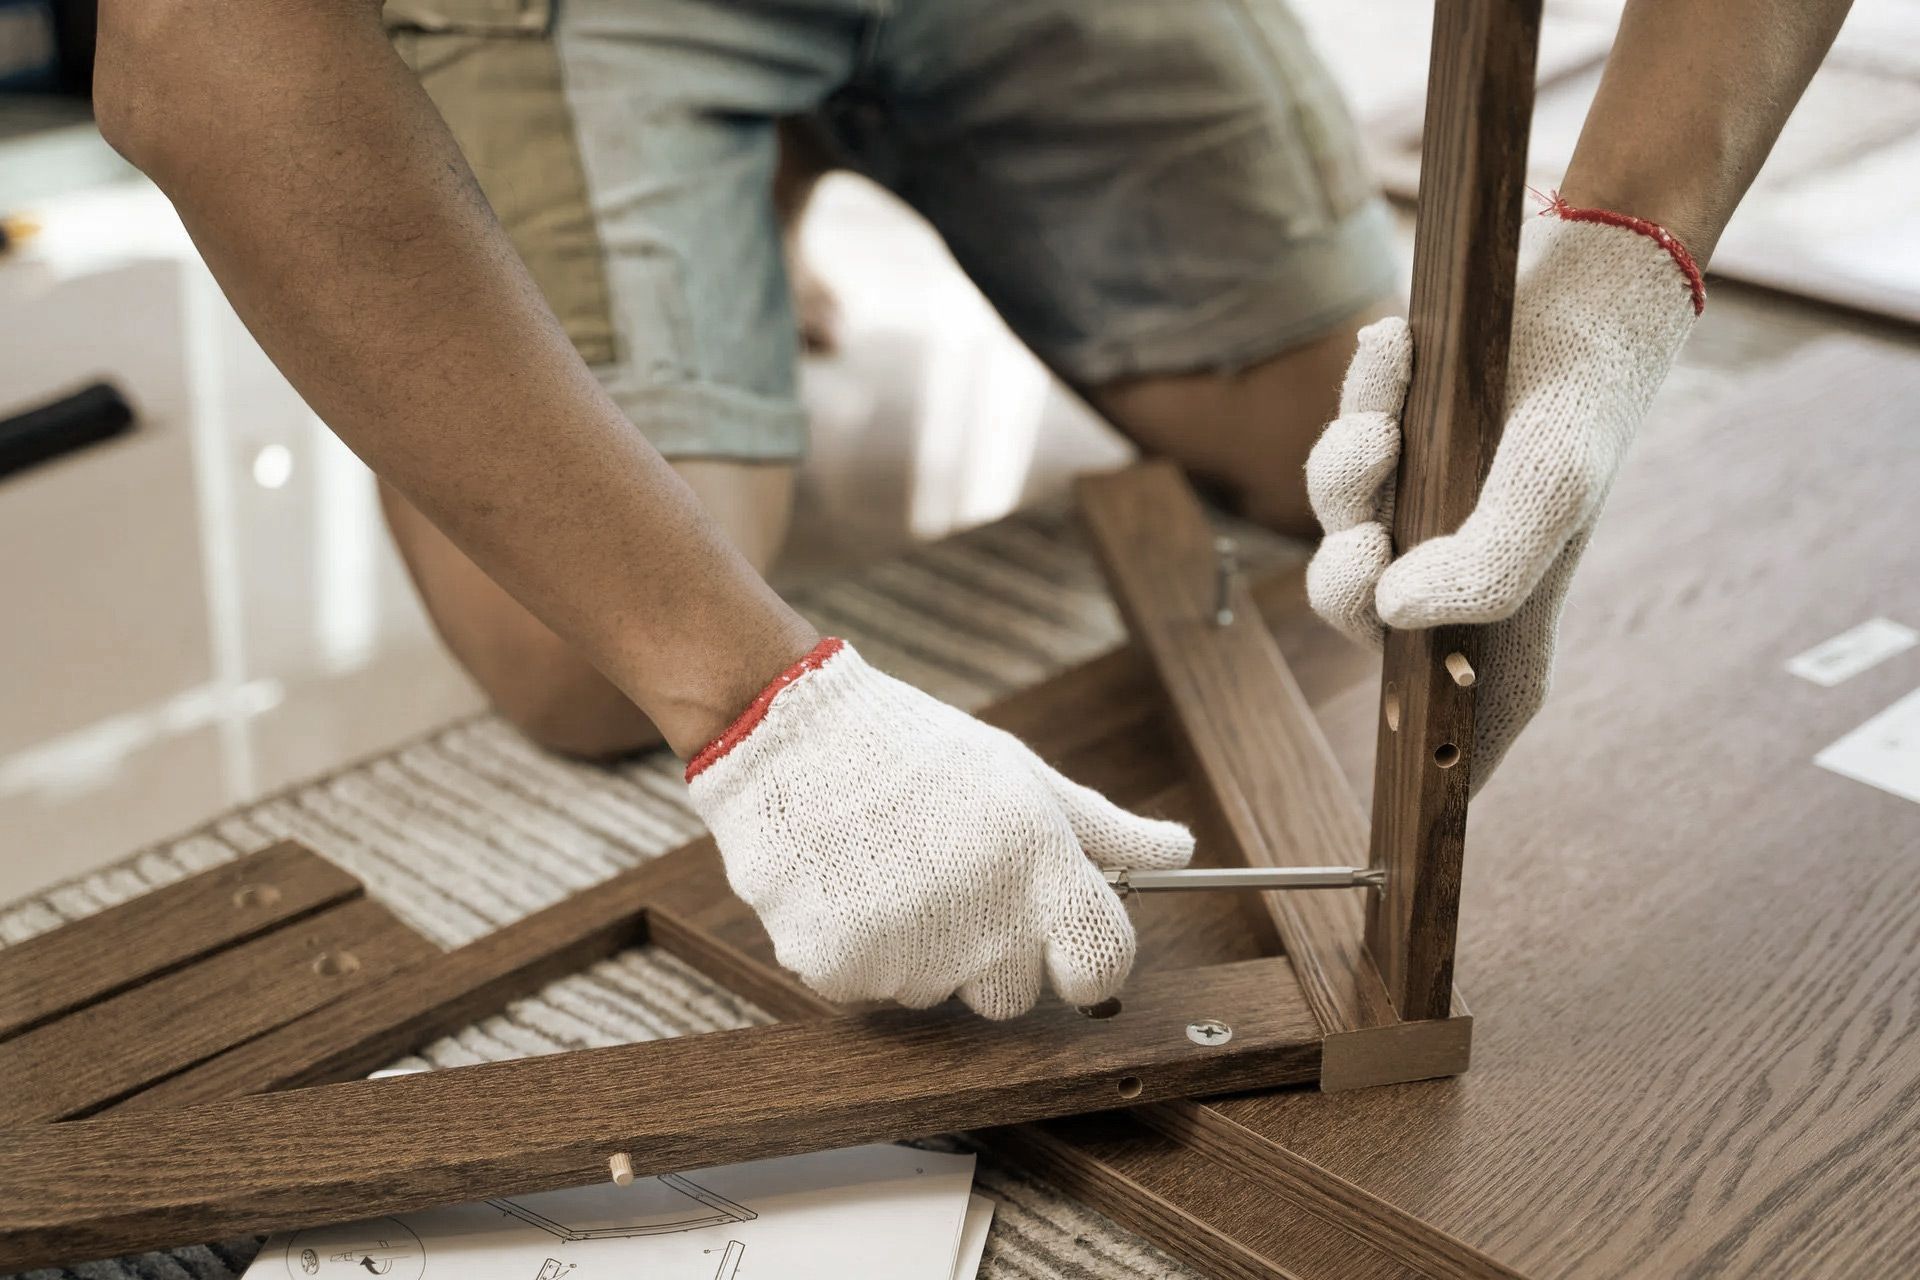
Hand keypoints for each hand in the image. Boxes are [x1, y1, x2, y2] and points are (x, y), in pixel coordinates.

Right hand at [685, 639, 1193, 1018]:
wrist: (789, 733)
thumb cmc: (912, 751)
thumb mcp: (1021, 775)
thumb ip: (1104, 829)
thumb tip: (1179, 853)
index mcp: (1038, 867)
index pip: (1104, 968)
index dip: (1088, 962)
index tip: (1066, 945)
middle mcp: (981, 921)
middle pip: (1013, 994)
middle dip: (992, 953)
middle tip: (953, 883)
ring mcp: (907, 953)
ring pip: (933, 990)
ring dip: (918, 948)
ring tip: (887, 868)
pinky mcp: (840, 970)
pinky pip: (868, 987)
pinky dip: (857, 950)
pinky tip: (846, 885)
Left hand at [1305, 205, 1701, 782]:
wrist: (1582, 290)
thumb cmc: (1579, 407)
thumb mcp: (1550, 490)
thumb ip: (1485, 566)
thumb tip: (1394, 613)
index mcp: (1502, 615)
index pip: (1462, 721)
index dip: (1430, 767)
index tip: (1396, 814)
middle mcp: (1451, 572)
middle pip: (1352, 613)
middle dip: (1343, 578)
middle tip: (1367, 540)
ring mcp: (1416, 511)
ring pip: (1335, 522)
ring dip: (1351, 467)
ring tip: (1390, 422)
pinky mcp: (1392, 451)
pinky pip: (1342, 444)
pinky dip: (1361, 397)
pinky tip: (1395, 352)